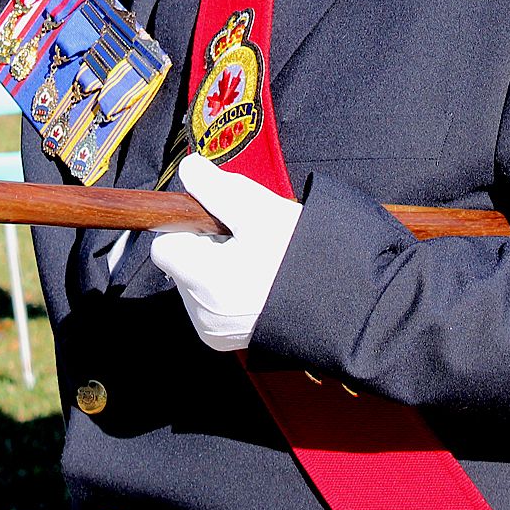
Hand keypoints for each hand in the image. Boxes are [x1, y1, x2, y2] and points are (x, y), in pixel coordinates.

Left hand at [149, 153, 301, 352]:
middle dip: (206, 244)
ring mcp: (215, 331)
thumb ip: (216, 188)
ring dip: (217, 266)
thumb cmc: (303, 259)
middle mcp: (203, 315)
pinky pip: (212, 303)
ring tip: (258, 260)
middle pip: (181, 263)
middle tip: (247, 238)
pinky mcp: (228, 339)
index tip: (219, 220)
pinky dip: (227, 287)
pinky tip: (258, 281)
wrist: (345, 305)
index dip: (188, 225)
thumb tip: (189, 170)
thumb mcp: (261, 211)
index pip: (164, 245)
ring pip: (197, 282)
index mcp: (205, 283)